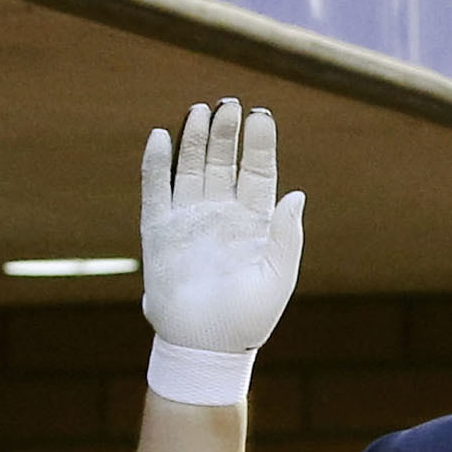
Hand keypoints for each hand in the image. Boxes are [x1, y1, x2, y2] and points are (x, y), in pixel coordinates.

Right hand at [141, 100, 304, 353]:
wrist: (205, 347)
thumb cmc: (248, 319)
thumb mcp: (279, 275)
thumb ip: (286, 234)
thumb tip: (296, 194)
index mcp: (253, 223)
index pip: (258, 172)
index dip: (259, 144)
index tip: (261, 116)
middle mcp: (221, 215)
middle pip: (223, 162)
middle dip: (226, 132)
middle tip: (229, 103)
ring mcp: (189, 221)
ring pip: (191, 169)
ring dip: (195, 139)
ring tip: (201, 110)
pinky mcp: (159, 233)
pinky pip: (155, 191)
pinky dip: (156, 164)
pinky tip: (160, 137)